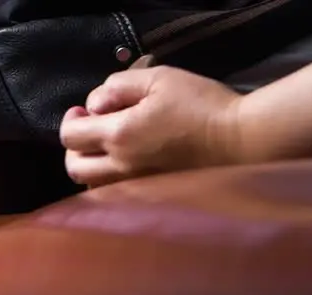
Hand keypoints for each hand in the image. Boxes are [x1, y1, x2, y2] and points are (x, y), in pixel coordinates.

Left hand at [60, 64, 243, 186]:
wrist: (241, 140)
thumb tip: (94, 104)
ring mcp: (134, 187)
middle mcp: (119, 167)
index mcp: (118, 135)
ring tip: (107, 149)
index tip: (83, 111)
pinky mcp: (150, 197)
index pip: (69, 136)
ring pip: (91, 185)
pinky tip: (126, 166)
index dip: (71, 120)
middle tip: (90, 129)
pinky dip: (109, 182)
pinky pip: (114, 196)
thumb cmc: (202, 105)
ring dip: (90, 166)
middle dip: (74, 147)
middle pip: (73, 167)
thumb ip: (119, 86)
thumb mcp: (160, 79)